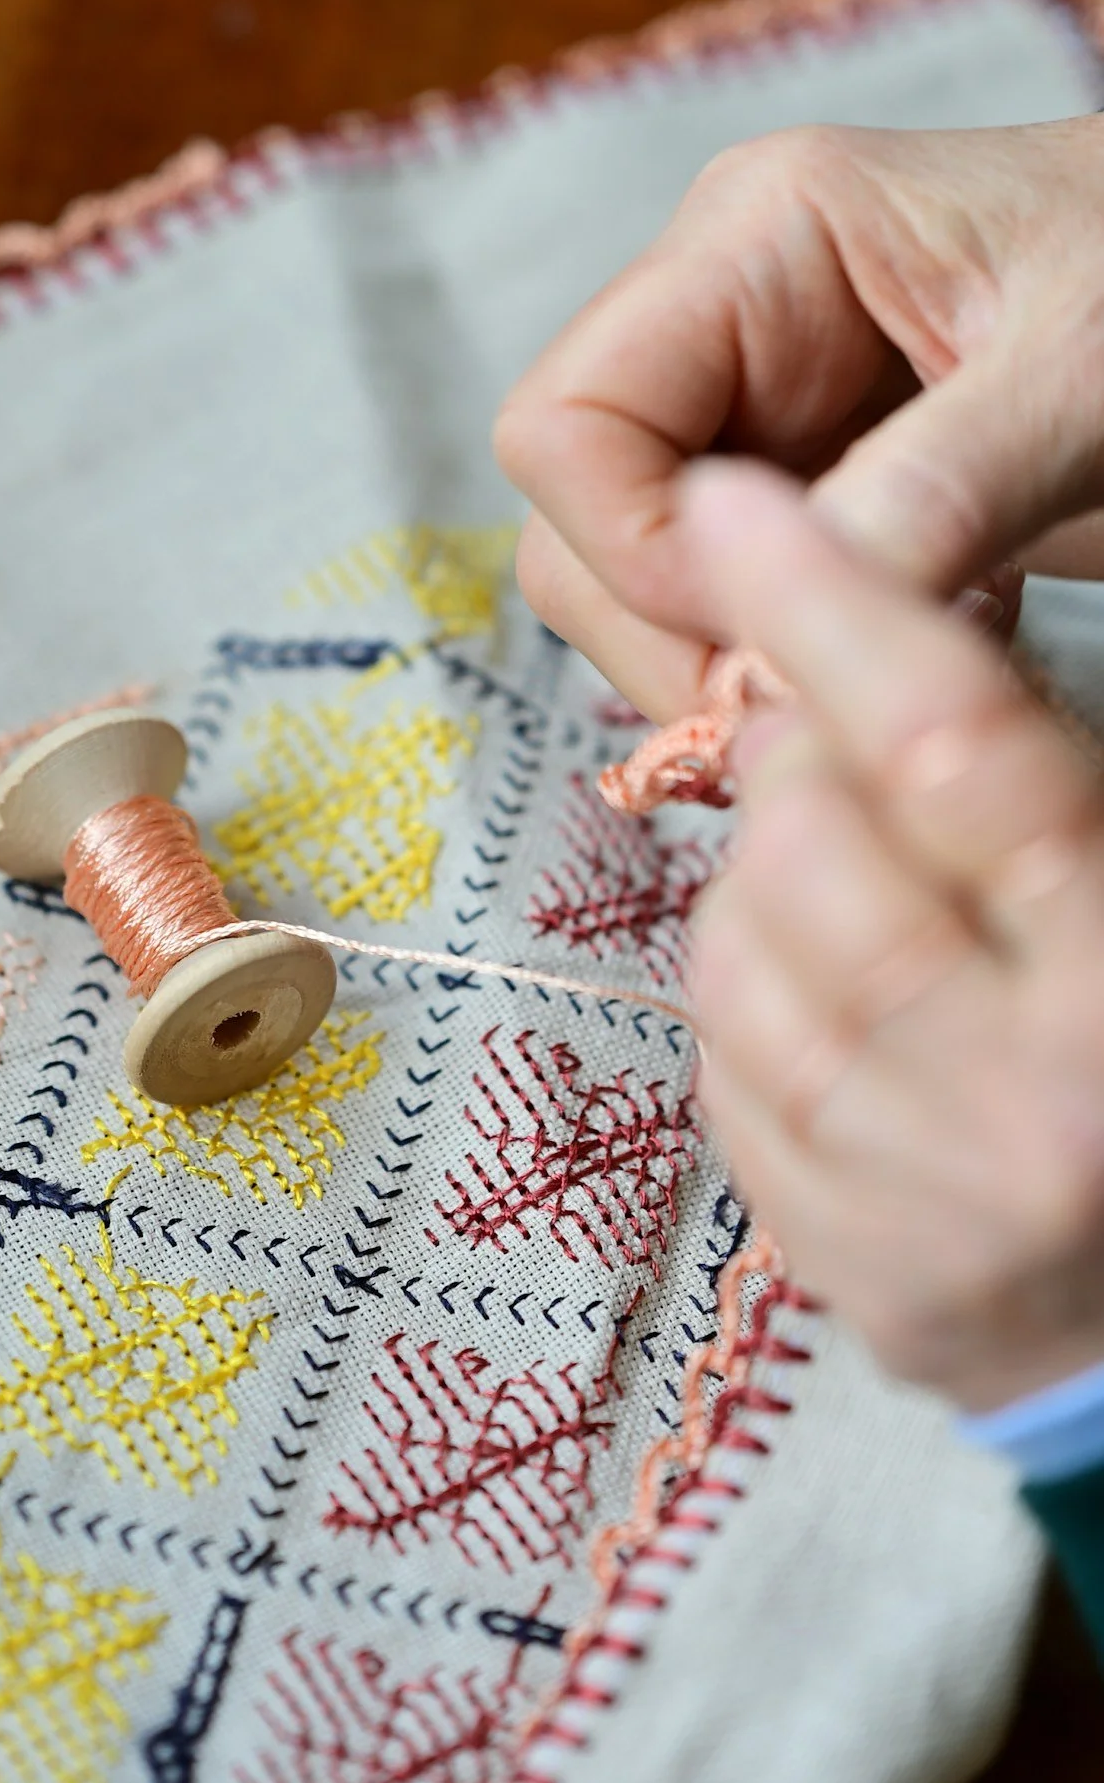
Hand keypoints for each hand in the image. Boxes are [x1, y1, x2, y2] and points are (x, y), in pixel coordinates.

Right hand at [494, 120, 1103, 721]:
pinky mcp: (801, 485)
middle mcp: (721, 320)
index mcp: (760, 238)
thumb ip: (936, 492)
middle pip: (573, 521)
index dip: (637, 551)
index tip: (770, 623)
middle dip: (674, 632)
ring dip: (732, 659)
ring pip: (629, 584)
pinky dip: (789, 659)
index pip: (563, 423)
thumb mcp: (1087, 377)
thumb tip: (781, 633)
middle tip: (822, 688)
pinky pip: (720, 606)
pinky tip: (917, 638)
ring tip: (894, 659)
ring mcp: (753, 407)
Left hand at [679, 459, 1103, 1412]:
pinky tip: (826, 993)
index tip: (737, 511)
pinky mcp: (839, 1270)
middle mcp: (1021, 1101)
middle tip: (829, 741)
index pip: (952, 751)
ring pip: (738, 959)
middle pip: (813, 850)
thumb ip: (1055, 792)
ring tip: (842, 874)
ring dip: (761, 880)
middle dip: (795, 760)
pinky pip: (726, 1074)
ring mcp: (915, 1206)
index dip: (833, 607)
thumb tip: (898, 651)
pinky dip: (750, 1000)